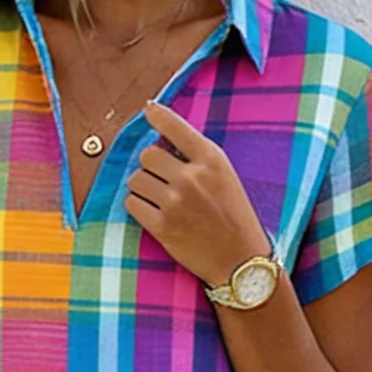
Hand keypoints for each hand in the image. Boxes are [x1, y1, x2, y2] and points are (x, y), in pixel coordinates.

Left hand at [124, 101, 270, 286]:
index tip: (148, 110)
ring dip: (141, 186)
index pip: (175, 126)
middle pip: (147, 155)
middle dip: (150, 165)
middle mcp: (191, 177)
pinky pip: (131, 204)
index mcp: (211, 159)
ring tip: (158, 198)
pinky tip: (151, 212)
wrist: (240, 261)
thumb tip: (162, 140)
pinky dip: (137, 206)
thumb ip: (198, 157)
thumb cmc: (234, 218)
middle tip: (161, 179)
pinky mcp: (161, 227)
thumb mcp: (226, 176)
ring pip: (135, 178)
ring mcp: (174, 203)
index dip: (157, 116)